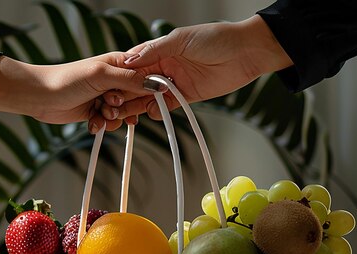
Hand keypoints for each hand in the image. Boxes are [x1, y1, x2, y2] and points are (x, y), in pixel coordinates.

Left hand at [0, 53, 160, 131]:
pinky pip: (111, 123)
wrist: (41, 96)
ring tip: (99, 112)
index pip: (146, 77)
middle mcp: (116, 80)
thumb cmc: (66, 79)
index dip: (149, 91)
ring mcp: (107, 97)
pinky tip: (92, 121)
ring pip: (125, 114)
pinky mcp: (98, 111)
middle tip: (111, 104)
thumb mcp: (102, 76)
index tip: (144, 100)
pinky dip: (103, 125)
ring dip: (113, 118)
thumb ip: (130, 80)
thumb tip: (157, 84)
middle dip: (127, 107)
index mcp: (120, 65)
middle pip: (137, 99)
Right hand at [117, 15, 291, 118]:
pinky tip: (155, 112)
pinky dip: (159, 111)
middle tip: (115, 104)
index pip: (134, 65)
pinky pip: (167, 107)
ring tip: (131, 112)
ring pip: (149, 97)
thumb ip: (155, 49)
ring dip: (139, 105)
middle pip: (138, 84)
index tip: (111, 86)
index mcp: (160, 49)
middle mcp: (164, 66)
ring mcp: (175, 82)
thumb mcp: (181, 38)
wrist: (245, 52)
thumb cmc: (216, 38)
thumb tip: (130, 60)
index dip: (122, 76)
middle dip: (126, 94)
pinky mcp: (186, 96)